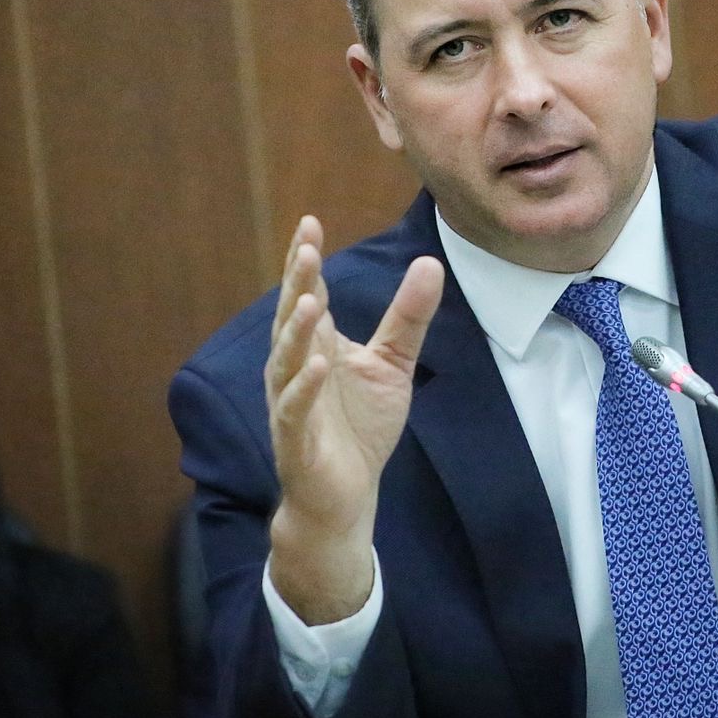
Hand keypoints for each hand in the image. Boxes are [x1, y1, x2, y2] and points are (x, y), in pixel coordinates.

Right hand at [265, 215, 443, 622]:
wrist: (346, 495)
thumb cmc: (361, 426)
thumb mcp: (393, 363)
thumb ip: (408, 316)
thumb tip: (430, 261)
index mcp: (316, 345)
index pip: (308, 294)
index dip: (306, 261)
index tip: (310, 222)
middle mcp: (296, 367)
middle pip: (293, 317)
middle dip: (297, 283)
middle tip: (307, 247)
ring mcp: (292, 402)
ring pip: (287, 359)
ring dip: (296, 330)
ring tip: (309, 300)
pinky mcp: (296, 439)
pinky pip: (295, 409)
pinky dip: (304, 388)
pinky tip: (317, 367)